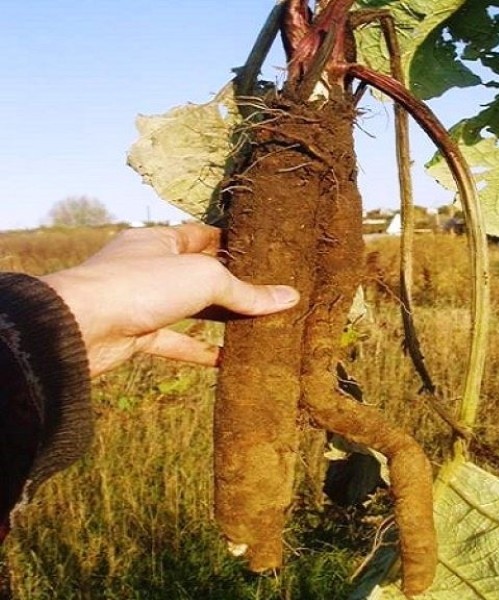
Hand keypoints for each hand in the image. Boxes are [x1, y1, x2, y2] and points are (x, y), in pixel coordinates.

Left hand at [40, 223, 298, 376]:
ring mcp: (144, 302)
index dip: (233, 241)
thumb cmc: (140, 285)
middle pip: (200, 273)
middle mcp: (151, 267)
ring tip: (258, 324)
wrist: (80, 328)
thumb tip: (289, 297)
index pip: (204, 235)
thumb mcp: (206, 279)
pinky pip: (176, 342)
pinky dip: (201, 350)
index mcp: (161, 240)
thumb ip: (247, 291)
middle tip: (270, 291)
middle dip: (233, 283)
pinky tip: (229, 360)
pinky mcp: (138, 334)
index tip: (265, 252)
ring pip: (190, 309)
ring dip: (221, 318)